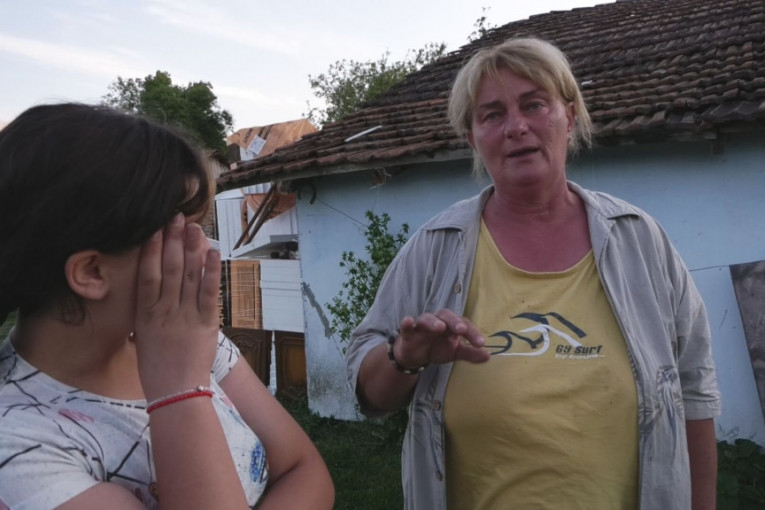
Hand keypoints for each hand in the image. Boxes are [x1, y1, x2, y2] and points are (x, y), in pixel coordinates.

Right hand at [133, 214, 220, 400]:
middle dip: (173, 240)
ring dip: (192, 248)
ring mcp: (186, 316)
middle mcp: (164, 310)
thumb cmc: (156, 367)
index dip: (151, 249)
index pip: (147, 274)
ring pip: (188, 275)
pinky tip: (212, 252)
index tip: (155, 228)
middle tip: (176, 217)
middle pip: (169, 268)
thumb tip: (148, 291)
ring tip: (194, 227)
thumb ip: (146, 312)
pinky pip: (209, 292)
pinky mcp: (206, 323)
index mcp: (145, 314)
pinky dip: (211, 271)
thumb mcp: (142, 336)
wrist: (176, 392)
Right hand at [394, 309, 489, 368]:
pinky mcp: (408, 334)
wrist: (416, 356)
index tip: (481, 343)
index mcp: (451, 325)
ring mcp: (422, 326)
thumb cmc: (438, 348)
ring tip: (440, 328)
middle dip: (454, 321)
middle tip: (461, 330)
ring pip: (427, 319)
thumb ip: (470, 353)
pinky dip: (406, 323)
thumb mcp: (455, 353)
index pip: (463, 324)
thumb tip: (489, 356)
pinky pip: (406, 326)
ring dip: (433, 322)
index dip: (472, 332)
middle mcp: (437, 321)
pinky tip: (408, 321)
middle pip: (446, 315)